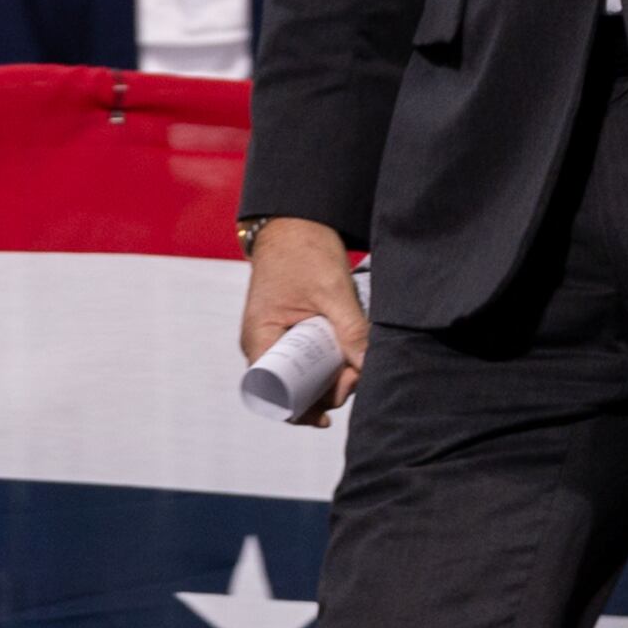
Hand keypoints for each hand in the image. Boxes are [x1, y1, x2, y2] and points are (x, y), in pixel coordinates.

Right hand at [239, 218, 368, 425]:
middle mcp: (261, 343)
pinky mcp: (287, 332)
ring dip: (327, 379)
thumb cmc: (303, 250)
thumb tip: (367, 367)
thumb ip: (352, 329)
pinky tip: (346, 362)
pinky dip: (324, 365)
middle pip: (289, 390)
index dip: (307, 405)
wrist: (295, 221)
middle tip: (355, 377)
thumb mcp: (332, 291)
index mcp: (260, 338)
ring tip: (355, 366)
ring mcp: (273, 338)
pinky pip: (302, 361)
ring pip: (298, 377)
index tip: (339, 394)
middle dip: (324, 392)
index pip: (275, 394)